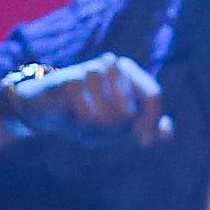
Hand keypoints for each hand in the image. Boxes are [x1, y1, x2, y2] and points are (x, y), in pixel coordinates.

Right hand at [1, 52, 171, 146]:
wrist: (41, 110)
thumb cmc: (83, 116)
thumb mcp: (116, 127)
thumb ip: (145, 128)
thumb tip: (167, 130)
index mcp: (128, 73)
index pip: (153, 95)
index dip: (150, 121)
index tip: (143, 144)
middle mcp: (113, 65)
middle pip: (130, 111)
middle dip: (115, 130)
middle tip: (97, 129)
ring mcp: (93, 69)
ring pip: (111, 115)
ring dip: (97, 128)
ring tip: (83, 121)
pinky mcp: (72, 78)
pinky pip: (89, 115)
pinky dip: (81, 124)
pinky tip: (71, 116)